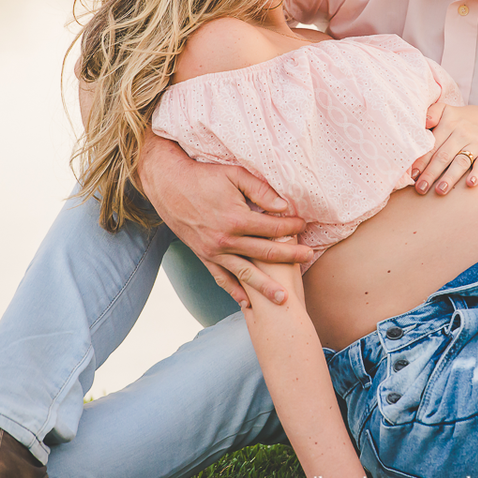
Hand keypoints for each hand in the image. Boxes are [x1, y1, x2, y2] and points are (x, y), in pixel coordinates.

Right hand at [137, 131, 311, 306]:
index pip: (273, 228)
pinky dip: (234, 291)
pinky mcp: (204, 256)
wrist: (169, 185)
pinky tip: (247, 303)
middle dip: (290, 257)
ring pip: (245, 274)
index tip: (304, 225)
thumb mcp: (234, 174)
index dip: (292, 227)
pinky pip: (221, 278)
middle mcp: (225, 240)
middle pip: (265, 253)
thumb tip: (284, 207)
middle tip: (308, 258)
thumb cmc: (204, 176)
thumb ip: (260, 191)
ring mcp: (213, 252)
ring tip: (284, 299)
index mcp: (236, 219)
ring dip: (266, 287)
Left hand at [411, 102, 477, 195]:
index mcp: (448, 123)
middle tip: (421, 188)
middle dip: (431, 173)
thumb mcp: (444, 110)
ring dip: (450, 177)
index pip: (432, 145)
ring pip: (461, 161)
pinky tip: (470, 183)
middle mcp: (463, 132)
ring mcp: (477, 142)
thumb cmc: (457, 120)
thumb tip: (423, 122)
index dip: (421, 160)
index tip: (412, 175)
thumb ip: (432, 113)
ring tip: (440, 190)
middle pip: (444, 155)